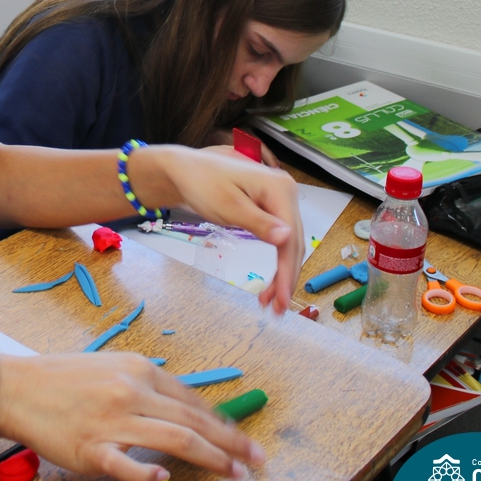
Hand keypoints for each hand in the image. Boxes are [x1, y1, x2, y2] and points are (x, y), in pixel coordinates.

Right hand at [0, 353, 264, 480]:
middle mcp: (132, 392)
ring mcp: (114, 421)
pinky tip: (164, 477)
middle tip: (256, 460)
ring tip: (232, 472)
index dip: (223, 423)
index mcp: (139, 371)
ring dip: (212, 458)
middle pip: (194, 420)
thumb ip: (145, 386)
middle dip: (231, 442)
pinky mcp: (93, 448)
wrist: (19, 388)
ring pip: (176, 439)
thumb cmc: (63, 379)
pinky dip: (148, 473)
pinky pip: (127, 464)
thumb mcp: (112, 367)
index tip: (242, 441)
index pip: (192, 401)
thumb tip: (180, 407)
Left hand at [140, 146, 303, 312]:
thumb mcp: (228, 206)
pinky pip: (279, 237)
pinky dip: (276, 260)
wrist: (185, 171)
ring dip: (283, 273)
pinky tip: (270, 281)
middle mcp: (286, 192)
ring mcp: (280, 199)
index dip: (287, 271)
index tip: (282, 299)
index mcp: (279, 188)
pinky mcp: (271, 207)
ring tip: (270, 301)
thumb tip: (287, 238)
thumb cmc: (202, 184)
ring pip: (289, 243)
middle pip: (294, 242)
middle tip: (276, 308)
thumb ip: (258, 223)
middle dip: (286, 277)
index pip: (291, 237)